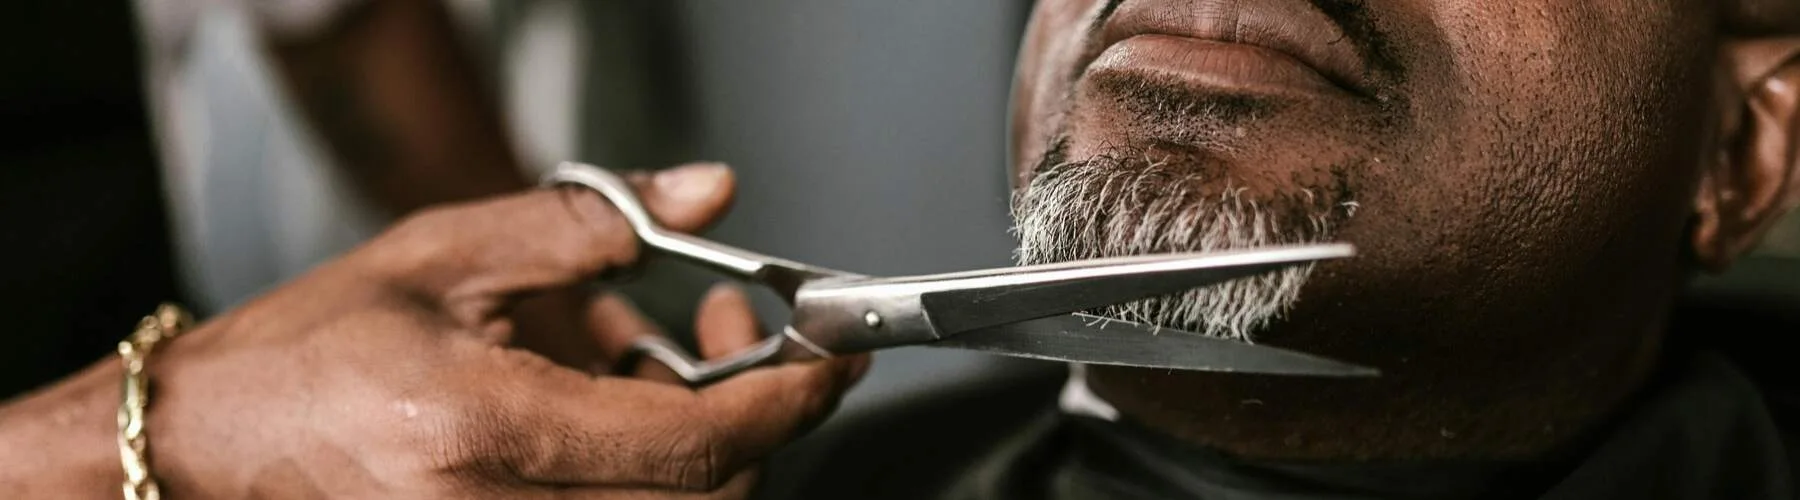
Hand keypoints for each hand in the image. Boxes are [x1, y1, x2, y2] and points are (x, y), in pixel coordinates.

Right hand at [141, 164, 867, 497]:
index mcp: (486, 431)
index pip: (695, 444)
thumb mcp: (445, 252)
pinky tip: (610, 397)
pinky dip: (645, 463)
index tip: (826, 356)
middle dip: (756, 412)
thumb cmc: (306, 354)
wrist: (210, 446)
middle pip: (705, 498)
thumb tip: (702, 194)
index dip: (786, 401)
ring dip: (698, 437)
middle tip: (735, 331)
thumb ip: (585, 222)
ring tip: (652, 351)